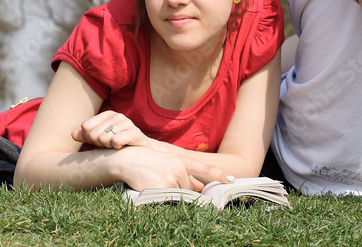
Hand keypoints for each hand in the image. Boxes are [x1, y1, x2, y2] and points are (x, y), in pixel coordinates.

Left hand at [72, 111, 147, 149]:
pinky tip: (123, 147)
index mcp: (107, 115)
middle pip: (93, 134)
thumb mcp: (100, 140)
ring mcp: (127, 123)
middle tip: (109, 146)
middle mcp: (117, 116)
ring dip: (108, 147)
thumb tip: (72, 134)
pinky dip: (116, 148)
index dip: (89, 138)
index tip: (99, 141)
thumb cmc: (118, 144)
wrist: (140, 153)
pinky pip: (116, 141)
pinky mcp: (135, 133)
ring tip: (117, 147)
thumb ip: (86, 136)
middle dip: (99, 144)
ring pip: (104, 138)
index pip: (86, 126)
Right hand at [111, 147, 234, 191]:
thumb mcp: (169, 163)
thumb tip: (200, 187)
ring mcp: (170, 179)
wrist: (128, 160)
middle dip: (180, 189)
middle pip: (189, 189)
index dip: (219, 175)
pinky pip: (169, 200)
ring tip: (157, 183)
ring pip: (179, 195)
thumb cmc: (149, 161)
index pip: (205, 169)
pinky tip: (153, 188)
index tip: (233, 180)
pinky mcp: (161, 189)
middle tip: (164, 181)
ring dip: (171, 194)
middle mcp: (179, 168)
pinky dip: (163, 198)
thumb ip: (186, 175)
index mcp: (182, 160)